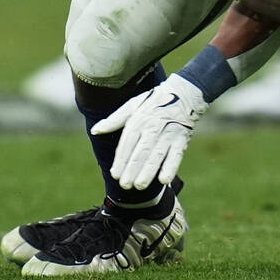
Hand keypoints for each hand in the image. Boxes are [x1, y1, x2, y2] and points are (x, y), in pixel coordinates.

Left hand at [90, 74, 206, 189]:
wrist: (184, 94)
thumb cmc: (153, 102)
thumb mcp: (132, 105)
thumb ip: (114, 120)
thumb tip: (95, 131)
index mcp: (139, 120)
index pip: (128, 142)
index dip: (121, 159)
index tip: (115, 175)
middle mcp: (153, 127)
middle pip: (141, 151)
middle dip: (132, 169)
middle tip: (125, 185)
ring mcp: (168, 134)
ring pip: (157, 155)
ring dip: (148, 171)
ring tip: (139, 186)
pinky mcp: (182, 140)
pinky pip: (176, 155)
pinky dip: (170, 167)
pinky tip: (163, 180)